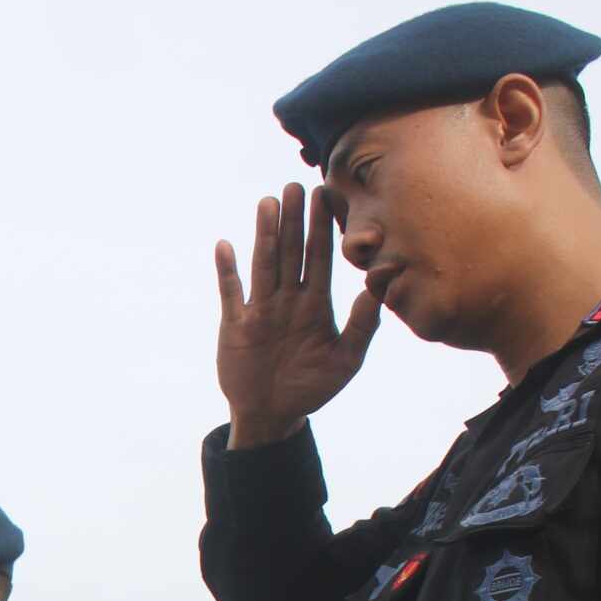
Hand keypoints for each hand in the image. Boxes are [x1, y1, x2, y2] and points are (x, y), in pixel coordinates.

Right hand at [216, 182, 380, 447]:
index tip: (327, 195)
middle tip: (295, 185)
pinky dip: (227, 271)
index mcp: (315, 304)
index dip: (322, 227)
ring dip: (265, 235)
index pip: (320, 258)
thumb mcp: (346, 360)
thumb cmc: (313, 388)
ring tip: (268, 203)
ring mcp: (260, 310)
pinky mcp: (235, 325)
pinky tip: (225, 246)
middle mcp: (288, 300)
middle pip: (291, 252)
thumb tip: (375, 285)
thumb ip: (362, 324)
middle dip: (294, 220)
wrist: (273, 415)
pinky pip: (230, 293)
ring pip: (264, 264)